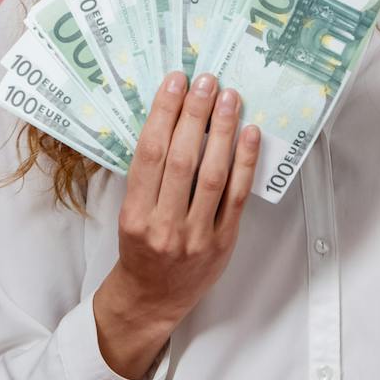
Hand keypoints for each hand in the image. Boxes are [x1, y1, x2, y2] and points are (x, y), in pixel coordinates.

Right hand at [107, 70, 260, 323]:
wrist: (153, 299)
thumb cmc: (141, 249)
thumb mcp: (130, 214)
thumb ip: (148, 177)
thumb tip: (170, 119)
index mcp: (135, 215)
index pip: (150, 155)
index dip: (163, 114)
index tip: (174, 83)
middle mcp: (164, 226)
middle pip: (182, 159)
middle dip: (195, 114)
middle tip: (205, 81)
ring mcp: (197, 235)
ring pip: (213, 174)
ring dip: (222, 131)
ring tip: (229, 98)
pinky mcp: (223, 241)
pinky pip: (237, 196)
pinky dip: (245, 162)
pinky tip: (249, 133)